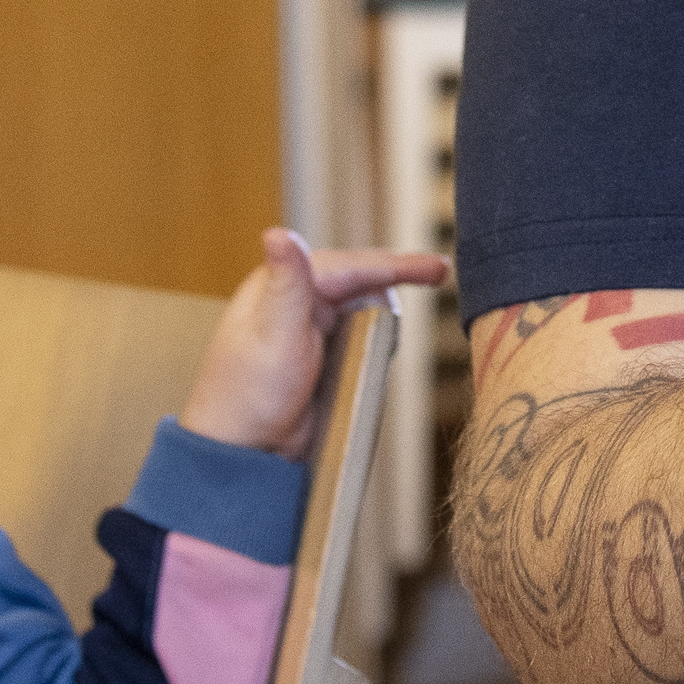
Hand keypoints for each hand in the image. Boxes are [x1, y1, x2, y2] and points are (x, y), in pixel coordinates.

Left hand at [176, 228, 451, 453]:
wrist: (243, 450)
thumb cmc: (247, 394)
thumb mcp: (273, 333)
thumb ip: (287, 282)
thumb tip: (278, 233)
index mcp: (281, 286)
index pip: (350, 266)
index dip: (395, 265)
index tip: (434, 268)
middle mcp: (295, 300)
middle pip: (359, 277)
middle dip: (398, 272)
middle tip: (439, 272)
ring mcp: (308, 328)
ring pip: (361, 302)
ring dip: (389, 298)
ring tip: (423, 289)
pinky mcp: (319, 356)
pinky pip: (356, 331)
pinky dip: (379, 326)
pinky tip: (393, 327)